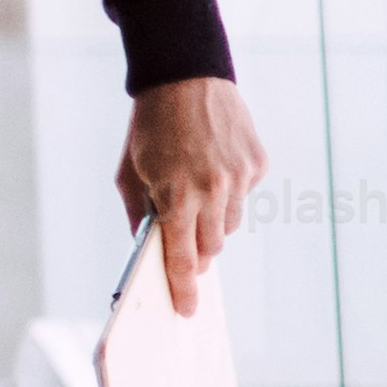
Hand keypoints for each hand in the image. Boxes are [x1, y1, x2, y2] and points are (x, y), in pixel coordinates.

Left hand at [120, 76, 266, 315]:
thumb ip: (138, 214)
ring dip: (212, 221)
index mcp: (176, 196)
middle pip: (212, 248)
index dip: (183, 288)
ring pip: (230, 224)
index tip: (187, 309)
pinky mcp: (257, 165)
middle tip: (186, 245)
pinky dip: (228, 191)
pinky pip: (244, 195)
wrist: (186, 77)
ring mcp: (240, 178)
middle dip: (198, 253)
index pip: (183, 257)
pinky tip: (212, 164)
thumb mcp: (129, 172)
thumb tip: (150, 250)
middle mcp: (213, 190)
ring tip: (194, 190)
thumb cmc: (150, 128)